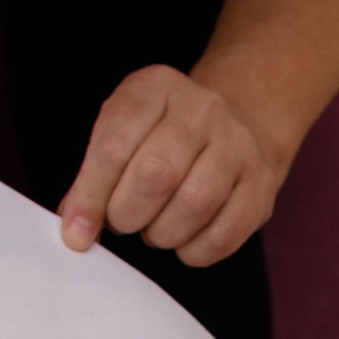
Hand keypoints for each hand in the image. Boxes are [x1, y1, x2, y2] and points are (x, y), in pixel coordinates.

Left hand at [56, 65, 290, 266]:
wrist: (234, 124)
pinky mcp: (262, 182)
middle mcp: (202, 108)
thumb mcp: (122, 135)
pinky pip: (226, 232)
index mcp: (156, 87)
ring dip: (162, 234)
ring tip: (154, 230)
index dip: (91, 196)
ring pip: (195, 203)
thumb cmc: (161, 138)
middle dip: (128, 214)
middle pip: (157, 174)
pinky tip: (184, 242)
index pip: (115, 144)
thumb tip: (76, 228)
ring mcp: (239, 143)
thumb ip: (94, 178)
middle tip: (124, 222)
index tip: (77, 232)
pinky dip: (195, 251)